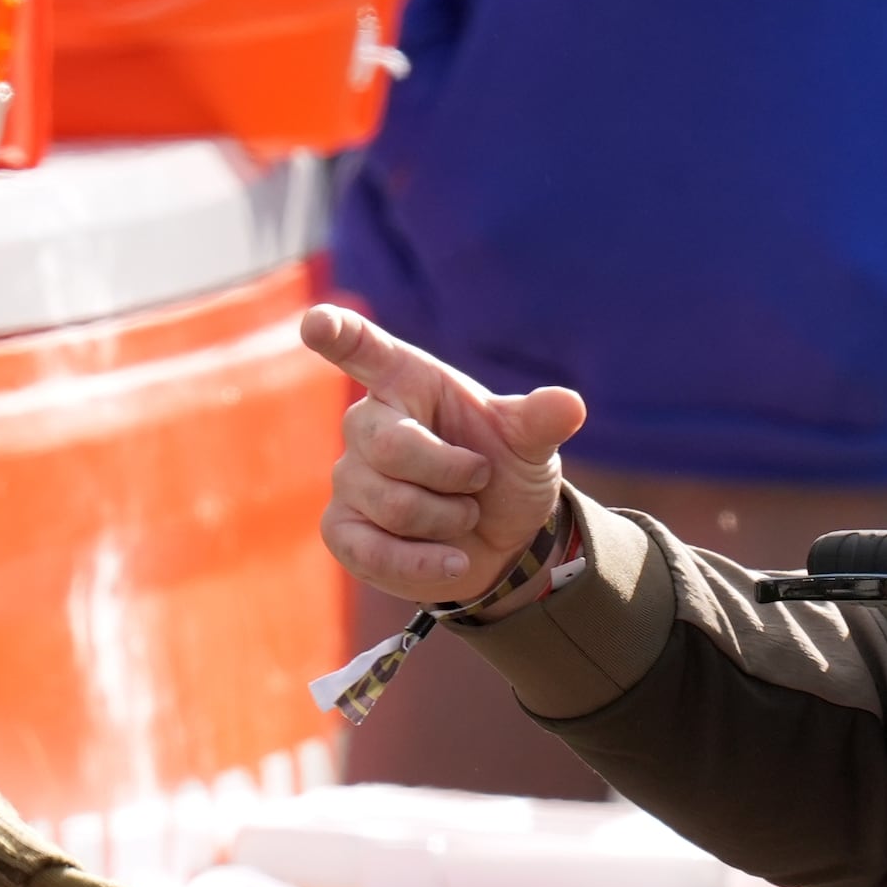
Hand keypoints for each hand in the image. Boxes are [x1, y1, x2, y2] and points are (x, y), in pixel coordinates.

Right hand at [303, 305, 587, 608]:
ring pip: (393, 505)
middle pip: (390, 449)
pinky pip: (372, 550)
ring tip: (464, 516)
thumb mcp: (530, 444)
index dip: (338, 334)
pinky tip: (452, 560)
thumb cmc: (504, 472)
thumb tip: (570, 404)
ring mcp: (349, 477)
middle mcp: (367, 423)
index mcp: (406, 383)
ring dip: (448, 520)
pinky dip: (422, 563)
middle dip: (453, 476)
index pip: (365, 351)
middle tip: (480, 481)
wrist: (500, 541)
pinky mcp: (342, 529)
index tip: (317, 322)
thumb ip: (540, 420)